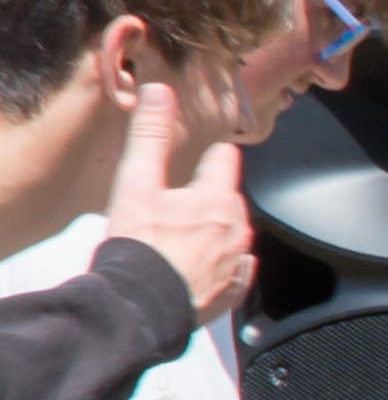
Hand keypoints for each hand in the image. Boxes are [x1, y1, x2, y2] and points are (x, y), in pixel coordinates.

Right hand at [105, 85, 250, 322]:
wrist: (139, 308)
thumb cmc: (139, 246)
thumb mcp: (137, 183)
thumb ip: (149, 135)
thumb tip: (160, 91)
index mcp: (219, 199)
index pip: (225, 159)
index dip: (208, 154)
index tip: (197, 155)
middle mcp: (238, 230)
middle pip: (227, 198)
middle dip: (205, 196)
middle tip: (172, 205)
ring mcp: (238, 263)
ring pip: (230, 233)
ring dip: (210, 230)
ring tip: (176, 237)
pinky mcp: (232, 292)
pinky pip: (232, 269)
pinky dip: (217, 263)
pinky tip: (193, 264)